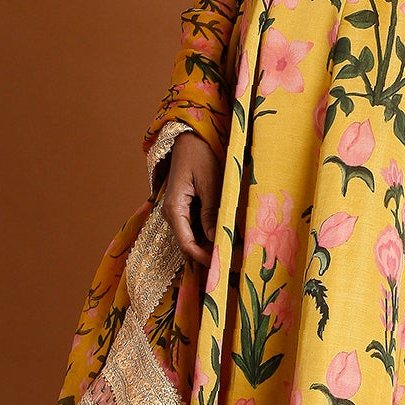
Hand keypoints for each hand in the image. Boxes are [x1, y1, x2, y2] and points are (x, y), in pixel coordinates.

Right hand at [162, 131, 222, 266]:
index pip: (186, 244)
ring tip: (232, 251)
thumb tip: (214, 239)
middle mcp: (172, 214)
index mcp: (174, 209)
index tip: (221, 265)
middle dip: (208, 255)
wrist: (189, 138)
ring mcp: (177, 212)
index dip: (203, 258)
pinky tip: (225, 236)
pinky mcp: (185, 208)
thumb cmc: (199, 156)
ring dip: (209, 246)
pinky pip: (195, 228)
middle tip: (231, 262)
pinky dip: (208, 235)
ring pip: (192, 238)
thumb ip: (210, 212)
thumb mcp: (210, 184)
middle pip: (188, 245)